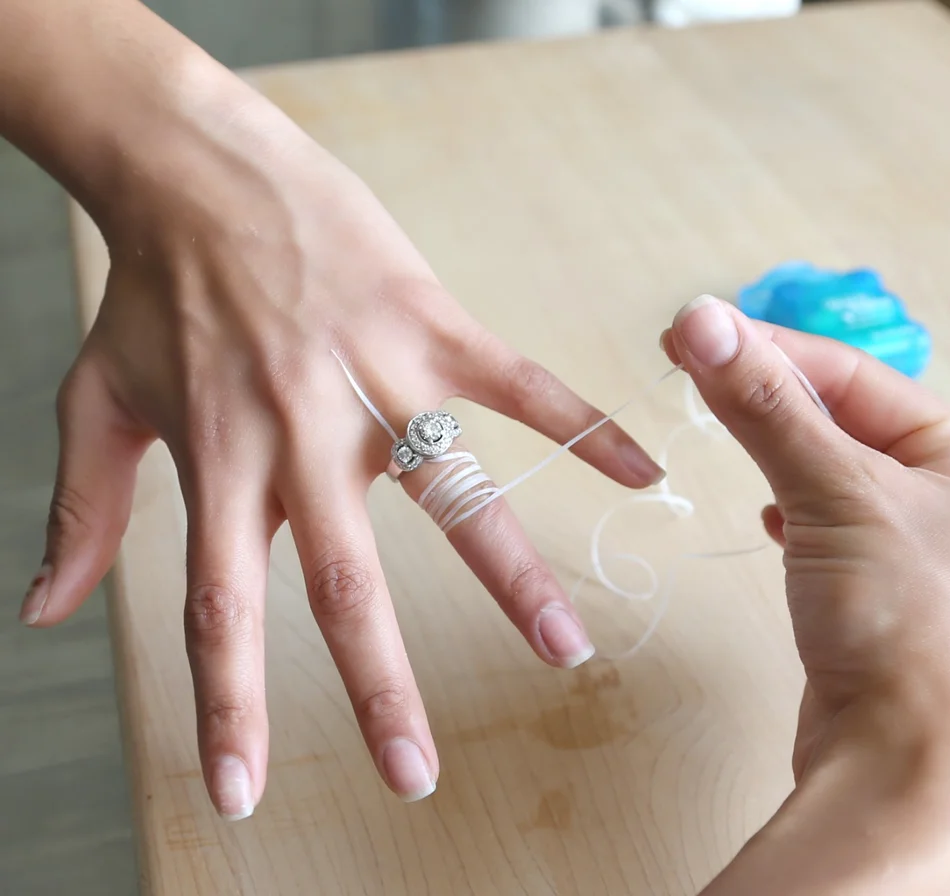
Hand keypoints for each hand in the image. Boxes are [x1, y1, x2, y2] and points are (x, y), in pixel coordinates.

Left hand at [13, 42, 662, 817]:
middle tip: (415, 773)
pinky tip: (639, 471)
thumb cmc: (156, 288)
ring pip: (457, 492)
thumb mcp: (95, 399)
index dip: (229, 708)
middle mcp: (302, 436)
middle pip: (345, 581)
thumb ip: (77, 511)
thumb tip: (43, 610)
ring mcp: (377, 380)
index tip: (245, 794)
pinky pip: (521, 385)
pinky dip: (584, 427)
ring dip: (515, 578)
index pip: (222, 610)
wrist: (203, 171)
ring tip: (565, 650)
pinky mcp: (432, 327)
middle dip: (380, 687)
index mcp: (221, 462)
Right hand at [662, 296, 949, 894]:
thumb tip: (703, 319)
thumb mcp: (834, 492)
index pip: (851, 375)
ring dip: (774, 444)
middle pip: (839, 416)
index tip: (695, 330)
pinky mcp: (877, 588)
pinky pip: (827, 520)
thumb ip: (765, 405)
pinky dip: (791, 506)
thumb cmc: (902, 622)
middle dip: (766, 392)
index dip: (768, 347)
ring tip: (721, 420)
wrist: (904, 760)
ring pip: (828, 467)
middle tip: (692, 364)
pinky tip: (770, 515)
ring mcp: (915, 544)